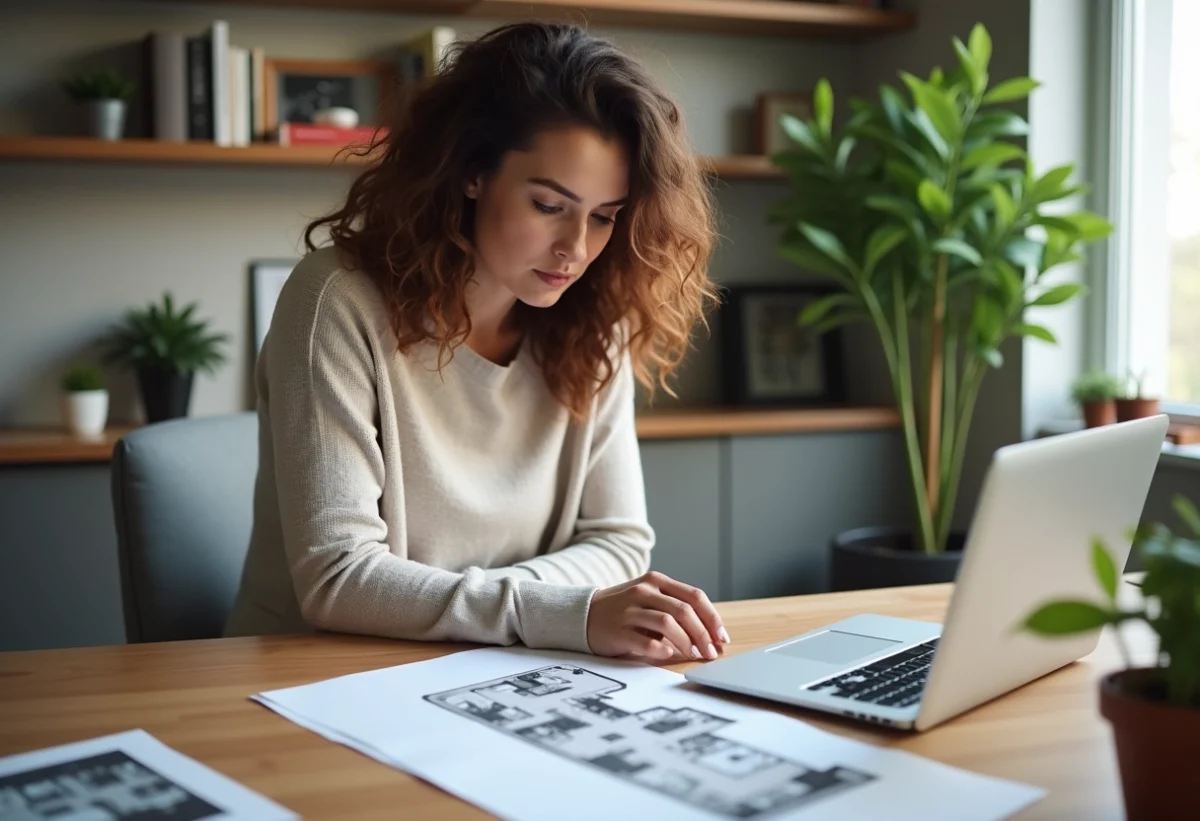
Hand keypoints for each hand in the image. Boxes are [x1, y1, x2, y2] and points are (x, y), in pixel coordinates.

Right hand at [586, 571, 729, 662]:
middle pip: (684, 611)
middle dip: (703, 634)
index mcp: (655, 581)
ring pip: (668, 624)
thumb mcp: (649, 598)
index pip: (694, 596)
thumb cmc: (623, 610)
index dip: (712, 617)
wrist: (582, 615)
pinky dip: (662, 650)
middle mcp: (643, 591)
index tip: (722, 637)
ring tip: (694, 655)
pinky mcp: (618, 630)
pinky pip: (647, 642)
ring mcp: (629, 610)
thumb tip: (709, 632)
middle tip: (712, 652)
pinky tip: (668, 655)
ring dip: (687, 643)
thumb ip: (674, 607)